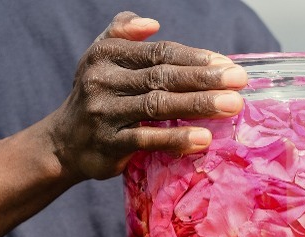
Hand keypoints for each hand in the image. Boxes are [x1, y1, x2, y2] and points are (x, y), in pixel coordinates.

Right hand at [44, 11, 247, 181]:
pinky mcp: (108, 144)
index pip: (160, 53)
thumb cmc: (98, 96)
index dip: (195, 58)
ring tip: (232, 106)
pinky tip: (204, 138)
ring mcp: (104, 113)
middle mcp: (103, 80)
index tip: (228, 65)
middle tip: (240, 82)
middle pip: (162, 77)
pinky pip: (146, 139)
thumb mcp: (102, 58)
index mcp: (106, 55)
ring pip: (158, 106)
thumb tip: (152, 24)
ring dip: (198, 105)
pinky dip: (176, 139)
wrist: (64, 143)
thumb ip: (123, 33)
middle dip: (205, 79)